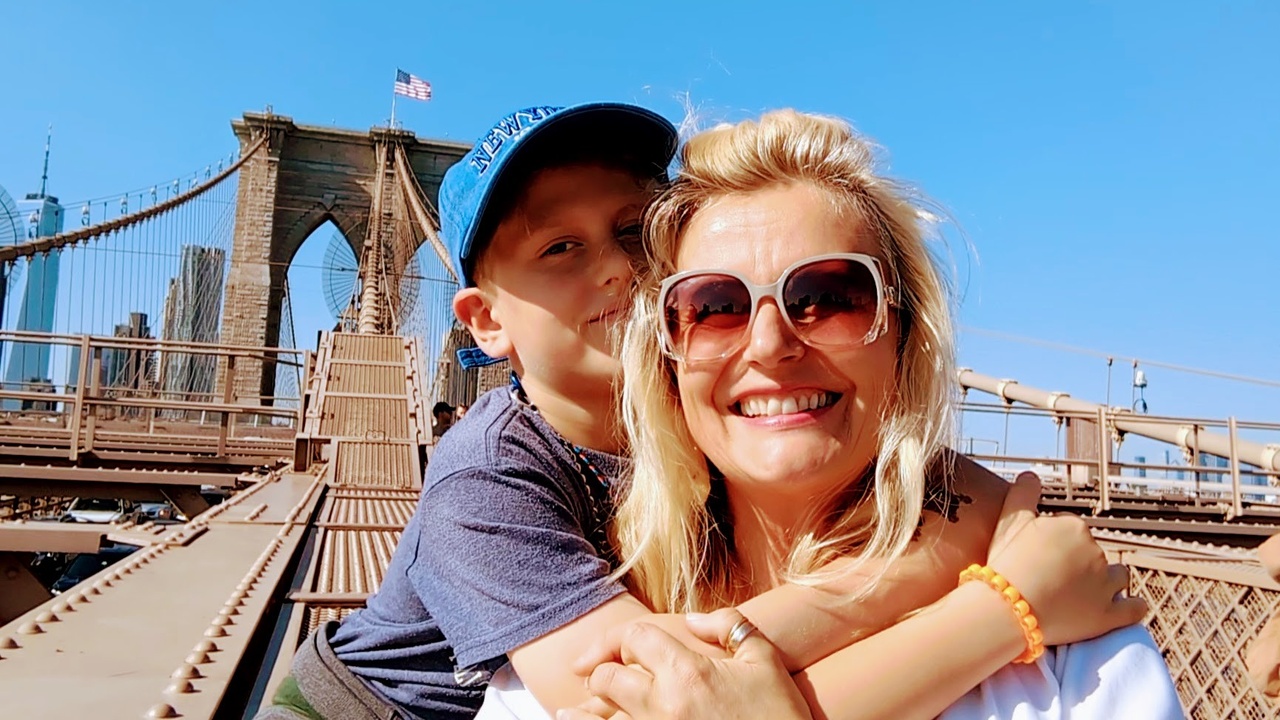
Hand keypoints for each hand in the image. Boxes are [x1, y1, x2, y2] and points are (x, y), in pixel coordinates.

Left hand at [560, 609, 811, 719]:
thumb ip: (729, 626)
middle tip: (602, 679)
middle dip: (603, 674)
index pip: (635, 637)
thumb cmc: (779, 714)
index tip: (620, 649)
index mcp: (688, 670)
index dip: (622, 639)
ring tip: (572, 713)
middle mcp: (664, 704)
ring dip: (586, 714)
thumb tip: (692, 619)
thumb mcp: (764, 659)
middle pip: (608, 679)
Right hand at [986, 472, 1147, 645]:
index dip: (1054, 543)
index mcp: (1074, 527)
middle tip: (1052, 577)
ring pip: (1116, 576)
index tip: (1038, 556)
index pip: (1071, 530)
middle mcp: (1095, 552)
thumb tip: (1030, 475)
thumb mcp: (1008, 521)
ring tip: (1082, 592)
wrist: (1007, 609)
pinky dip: (1132, 607)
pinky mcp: (1109, 615)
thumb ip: (1022, 494)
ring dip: (1107, 581)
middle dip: (1078, 562)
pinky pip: (1134, 608)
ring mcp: (1105, 585)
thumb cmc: (1005, 564)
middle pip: (1092, 553)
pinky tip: (1126, 606)